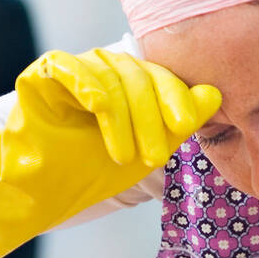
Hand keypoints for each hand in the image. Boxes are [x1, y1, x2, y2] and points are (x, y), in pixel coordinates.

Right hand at [11, 47, 218, 169]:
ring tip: (122, 157)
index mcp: (132, 82)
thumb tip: (214, 94)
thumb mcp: (148, 150)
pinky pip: (70, 68)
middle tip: (154, 157)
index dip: (176, 97)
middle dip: (151, 120)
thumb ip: (179, 123)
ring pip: (110, 78)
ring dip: (121, 121)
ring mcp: (76, 67)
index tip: (186, 124)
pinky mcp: (44, 71)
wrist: (46, 189)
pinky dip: (86, 85)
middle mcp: (106, 69)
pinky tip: (97, 108)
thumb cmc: (95, 171)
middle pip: (139, 78)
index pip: (162, 78)